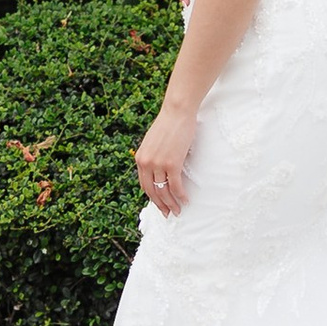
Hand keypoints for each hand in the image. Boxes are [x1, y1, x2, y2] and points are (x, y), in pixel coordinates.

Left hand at [134, 101, 197, 217]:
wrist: (177, 112)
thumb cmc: (169, 123)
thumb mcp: (153, 142)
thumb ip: (153, 156)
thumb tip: (160, 168)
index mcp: (140, 159)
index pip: (144, 185)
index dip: (152, 197)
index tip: (159, 204)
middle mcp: (146, 163)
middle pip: (152, 191)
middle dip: (161, 205)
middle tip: (168, 214)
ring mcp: (158, 164)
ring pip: (164, 191)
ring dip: (172, 204)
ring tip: (178, 211)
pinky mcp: (172, 164)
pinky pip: (176, 186)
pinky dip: (181, 196)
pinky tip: (186, 200)